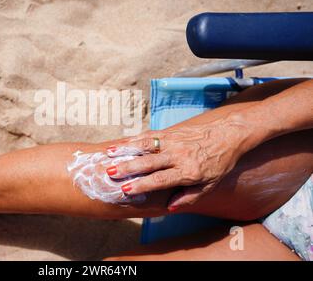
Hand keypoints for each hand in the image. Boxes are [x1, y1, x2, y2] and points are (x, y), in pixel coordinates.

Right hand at [106, 116, 250, 210]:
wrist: (229, 134)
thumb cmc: (219, 163)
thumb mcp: (210, 185)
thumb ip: (189, 196)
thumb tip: (170, 206)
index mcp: (187, 171)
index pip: (160, 180)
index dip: (142, 185)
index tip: (126, 189)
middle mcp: (178, 155)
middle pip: (149, 162)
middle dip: (128, 167)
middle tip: (110, 172)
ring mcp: (174, 141)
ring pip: (146, 145)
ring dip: (126, 150)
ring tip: (109, 154)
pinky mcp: (172, 132)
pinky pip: (151, 135)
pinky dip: (135, 139)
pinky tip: (123, 143)